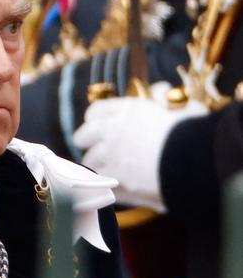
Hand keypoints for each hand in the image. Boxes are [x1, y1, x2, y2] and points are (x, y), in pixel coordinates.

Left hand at [73, 90, 207, 211]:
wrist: (194, 159)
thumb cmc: (193, 133)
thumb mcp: (181, 109)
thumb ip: (165, 99)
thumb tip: (160, 89)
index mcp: (128, 110)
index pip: (96, 111)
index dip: (94, 119)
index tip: (97, 125)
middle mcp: (113, 130)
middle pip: (83, 135)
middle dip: (87, 142)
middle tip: (96, 149)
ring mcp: (110, 155)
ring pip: (89, 161)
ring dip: (96, 166)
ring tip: (106, 172)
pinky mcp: (114, 178)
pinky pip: (99, 182)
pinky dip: (103, 185)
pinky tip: (110, 188)